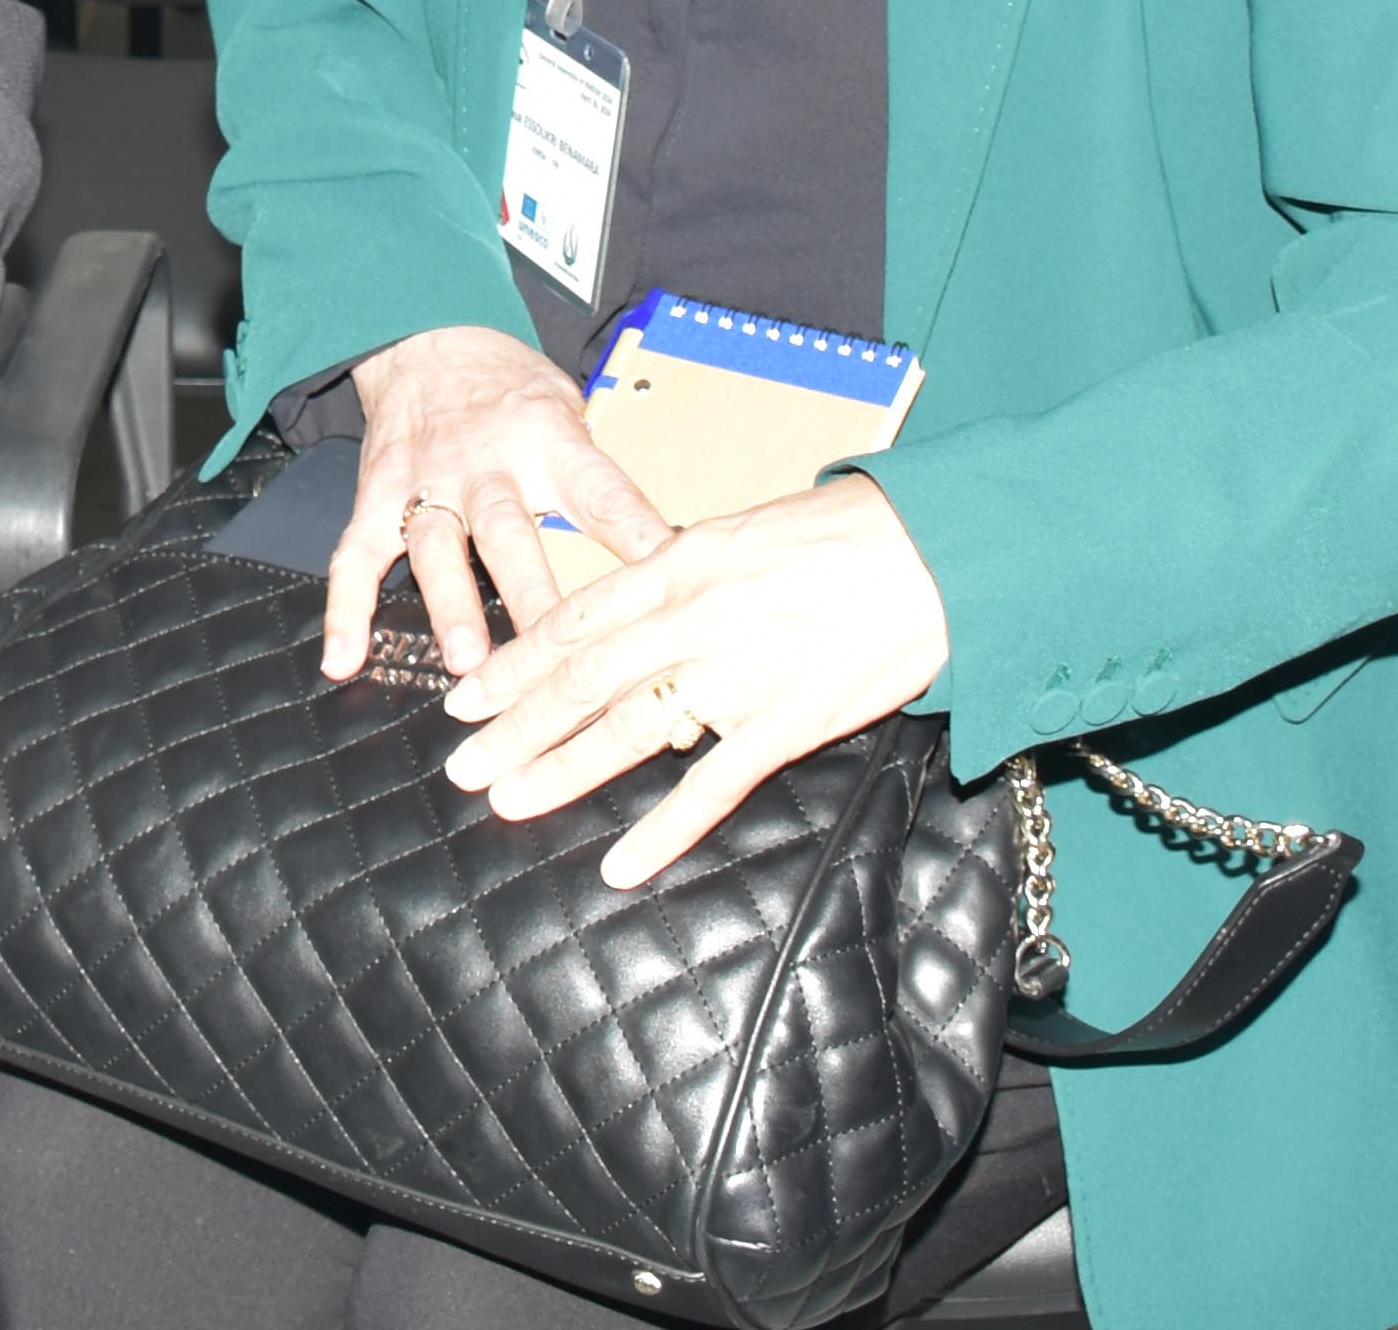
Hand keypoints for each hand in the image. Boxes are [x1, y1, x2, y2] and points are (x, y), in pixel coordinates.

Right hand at [325, 324, 673, 686]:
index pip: (603, 494)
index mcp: (548, 442)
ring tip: (466, 662)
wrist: (425, 338)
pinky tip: (346, 659)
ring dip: (451, 605)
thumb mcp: (571, 409)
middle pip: (512, 533)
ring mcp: (427, 484)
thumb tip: (668, 550)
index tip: (666, 580)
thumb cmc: (509, 388)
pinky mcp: (377, 498)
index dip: (638, 537)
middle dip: (531, 596)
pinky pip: (356, 558)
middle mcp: (487, 465)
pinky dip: (346, 610)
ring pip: (438, 549)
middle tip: (553, 653)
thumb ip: (600, 478)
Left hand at [438, 476, 949, 890]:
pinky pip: (713, 787)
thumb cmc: (845, 533)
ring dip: (561, 770)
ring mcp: (738, 674)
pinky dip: (663, 831)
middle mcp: (695, 618)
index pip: (574, 621)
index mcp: (680, 564)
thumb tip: (634, 599)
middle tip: (462, 764)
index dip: (514, 662)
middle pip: (582, 679)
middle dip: (514, 725)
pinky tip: (620, 864)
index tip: (467, 696)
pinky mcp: (787, 724)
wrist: (934, 553)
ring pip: (629, 730)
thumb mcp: (742, 533)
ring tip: (507, 802)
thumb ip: (682, 572)